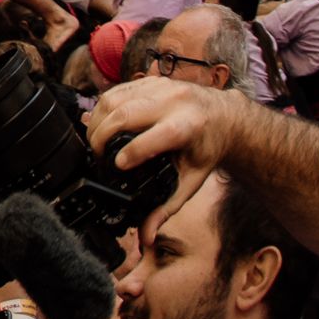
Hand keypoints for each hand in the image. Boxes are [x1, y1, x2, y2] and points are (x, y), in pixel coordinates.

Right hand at [85, 77, 232, 242]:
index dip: (129, 154)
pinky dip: (103, 107)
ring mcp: (161, 88)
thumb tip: (145, 236)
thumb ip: (166, 208)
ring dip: (96, 120)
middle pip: (125, 114)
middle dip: (101, 136)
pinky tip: (101, 123)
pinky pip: (117, 90)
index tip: (116, 167)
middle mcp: (174, 102)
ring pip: (115, 99)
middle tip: (96, 155)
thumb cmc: (207, 148)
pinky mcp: (151, 81)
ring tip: (94, 140)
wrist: (225, 117)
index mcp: (188, 127)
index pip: (153, 138)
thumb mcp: (192, 180)